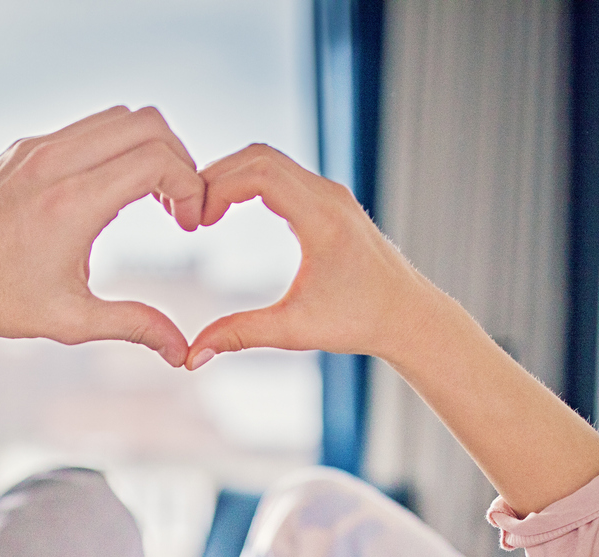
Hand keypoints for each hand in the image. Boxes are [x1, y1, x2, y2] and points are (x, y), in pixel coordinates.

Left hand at [0, 107, 207, 365]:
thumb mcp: (72, 321)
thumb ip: (134, 326)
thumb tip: (182, 352)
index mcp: (70, 204)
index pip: (155, 160)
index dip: (190, 185)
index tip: (189, 222)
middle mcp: (53, 163)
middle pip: (146, 123)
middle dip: (178, 159)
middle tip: (179, 204)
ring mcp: (35, 148)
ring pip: (117, 116)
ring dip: (147, 148)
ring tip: (152, 197)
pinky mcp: (23, 147)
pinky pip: (86, 128)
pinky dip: (114, 148)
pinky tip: (111, 193)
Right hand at [183, 143, 433, 367]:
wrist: (409, 316)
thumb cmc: (360, 323)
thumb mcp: (295, 331)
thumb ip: (240, 335)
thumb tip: (191, 357)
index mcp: (322, 218)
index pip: (260, 174)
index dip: (219, 187)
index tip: (196, 219)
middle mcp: (328, 195)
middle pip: (259, 156)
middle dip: (217, 175)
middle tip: (188, 211)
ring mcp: (332, 194)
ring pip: (271, 161)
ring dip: (233, 176)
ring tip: (204, 210)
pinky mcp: (331, 200)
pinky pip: (283, 174)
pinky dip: (251, 181)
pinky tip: (229, 209)